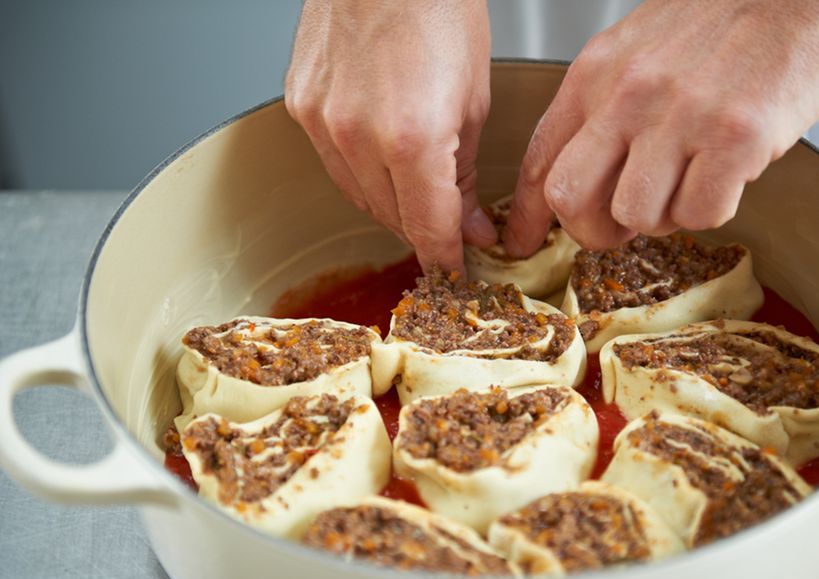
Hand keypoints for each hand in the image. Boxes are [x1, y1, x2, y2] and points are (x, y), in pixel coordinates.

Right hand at [285, 0, 494, 271]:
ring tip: (417, 191)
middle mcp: (358, 137)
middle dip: (422, 229)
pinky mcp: (302, 104)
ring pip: (357, 195)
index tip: (455, 270)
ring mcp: (322, 121)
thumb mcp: (474, 100)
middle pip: (391, 218)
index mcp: (412, 138)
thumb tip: (466, 222)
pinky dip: (360, 170)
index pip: (427, 229)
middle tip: (447, 227)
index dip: (444, 258)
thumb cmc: (438, 9)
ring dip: (390, 204)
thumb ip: (464, 175)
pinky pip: (333, 161)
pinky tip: (382, 157)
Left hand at [504, 0, 818, 256]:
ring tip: (690, 183)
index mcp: (597, 74)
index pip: (540, 159)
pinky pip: (700, 215)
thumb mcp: (637, 50)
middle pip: (570, 199)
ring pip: (636, 216)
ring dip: (663, 218)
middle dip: (593, 229)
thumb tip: (580, 170)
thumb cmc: (723, 21)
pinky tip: (727, 175)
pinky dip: (713, 209)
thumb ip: (602, 107)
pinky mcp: (736, 136)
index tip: (524, 241)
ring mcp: (681, 115)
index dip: (526, 214)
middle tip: (623, 225)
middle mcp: (629, 94)